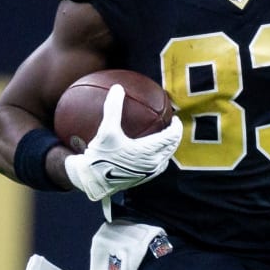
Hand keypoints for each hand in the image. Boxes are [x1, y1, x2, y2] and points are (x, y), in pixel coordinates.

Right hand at [64, 84, 183, 201]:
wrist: (92, 181)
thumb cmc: (100, 157)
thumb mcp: (106, 130)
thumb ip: (113, 108)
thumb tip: (117, 87)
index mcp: (149, 152)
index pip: (172, 137)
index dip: (176, 126)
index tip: (175, 117)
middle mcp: (153, 164)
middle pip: (172, 147)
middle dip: (174, 135)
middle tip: (172, 124)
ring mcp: (148, 173)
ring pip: (166, 157)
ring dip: (168, 146)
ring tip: (163, 137)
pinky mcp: (142, 179)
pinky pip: (157, 165)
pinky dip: (159, 155)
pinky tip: (150, 151)